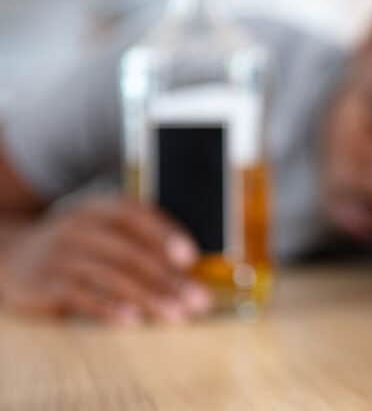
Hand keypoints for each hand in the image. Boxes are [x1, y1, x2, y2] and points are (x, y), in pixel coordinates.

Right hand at [0, 196, 211, 324]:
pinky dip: (108, 308)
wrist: (12, 254)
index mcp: (99, 209)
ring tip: (175, 314)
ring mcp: (60, 255)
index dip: (165, 233)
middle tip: (197, 299)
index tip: (192, 257)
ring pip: (110, 275)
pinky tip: (133, 320)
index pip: (135, 215)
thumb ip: (141, 242)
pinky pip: (79, 295)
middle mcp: (79, 227)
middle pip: (129, 251)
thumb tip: (191, 270)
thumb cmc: (79, 246)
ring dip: (148, 296)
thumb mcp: (103, 231)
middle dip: (168, 278)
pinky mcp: (43, 283)